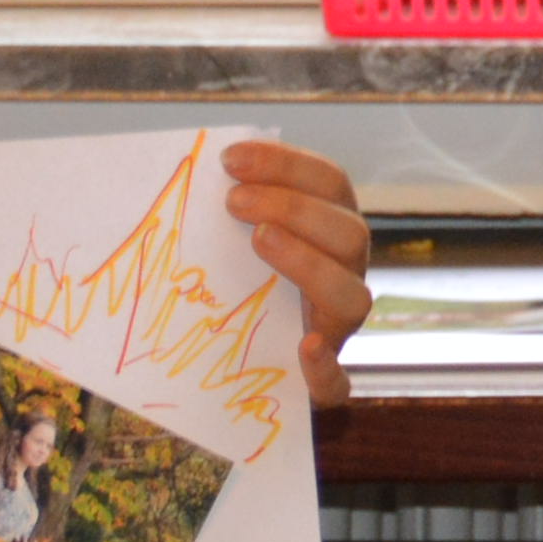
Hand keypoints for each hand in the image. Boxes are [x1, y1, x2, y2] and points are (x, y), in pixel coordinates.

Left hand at [219, 136, 371, 404]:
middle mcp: (346, 274)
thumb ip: (230, 206)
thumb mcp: (234, 240)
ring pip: (352, 297)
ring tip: (259, 240)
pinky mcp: (324, 383)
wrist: (235, 364)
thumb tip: (190, 165)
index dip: (287, 164)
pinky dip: (325, 366)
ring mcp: (339, 329)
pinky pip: (338, 382)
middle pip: (348, 233)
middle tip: (233, 201)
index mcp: (332, 230)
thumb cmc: (233, 284)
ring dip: (308, 263)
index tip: (230, 158)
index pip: (330, 183)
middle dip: (293, 207)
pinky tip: (306, 347)